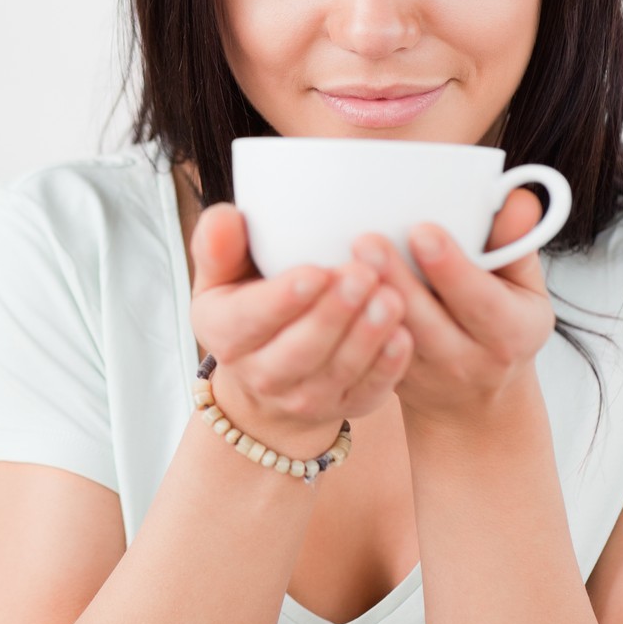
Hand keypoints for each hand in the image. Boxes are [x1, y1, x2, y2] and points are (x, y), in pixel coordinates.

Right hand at [189, 202, 413, 458]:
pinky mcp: (345, 406)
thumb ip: (219, 245)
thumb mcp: (221, 276)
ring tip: (392, 297)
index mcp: (224, 333)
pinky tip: (404, 335)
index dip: (283, 299)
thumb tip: (224, 217)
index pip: (251, 318)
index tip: (315, 271)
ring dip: (366, 337)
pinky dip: (387, 366)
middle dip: (333, 314)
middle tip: (363, 274)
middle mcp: (260, 373)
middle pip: (299, 349)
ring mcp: (303, 397)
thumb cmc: (248, 303)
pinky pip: (368, 390)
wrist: (265, 374)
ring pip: (337, 371)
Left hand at [351, 187, 555, 427]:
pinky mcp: (391, 379)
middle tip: (367, 240)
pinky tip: (329, 291)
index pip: (482, 301)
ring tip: (343, 263)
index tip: (423, 231)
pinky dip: (348, 324)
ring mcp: (426, 375)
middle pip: (427, 322)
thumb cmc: (501, 320)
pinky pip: (366, 352)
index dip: (451, 269)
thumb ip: (516, 242)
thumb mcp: (522, 286)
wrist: (478, 394)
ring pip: (390, 339)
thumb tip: (518, 199)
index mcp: (511, 332)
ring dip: (363, 304)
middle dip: (396, 279)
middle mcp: (469, 359)